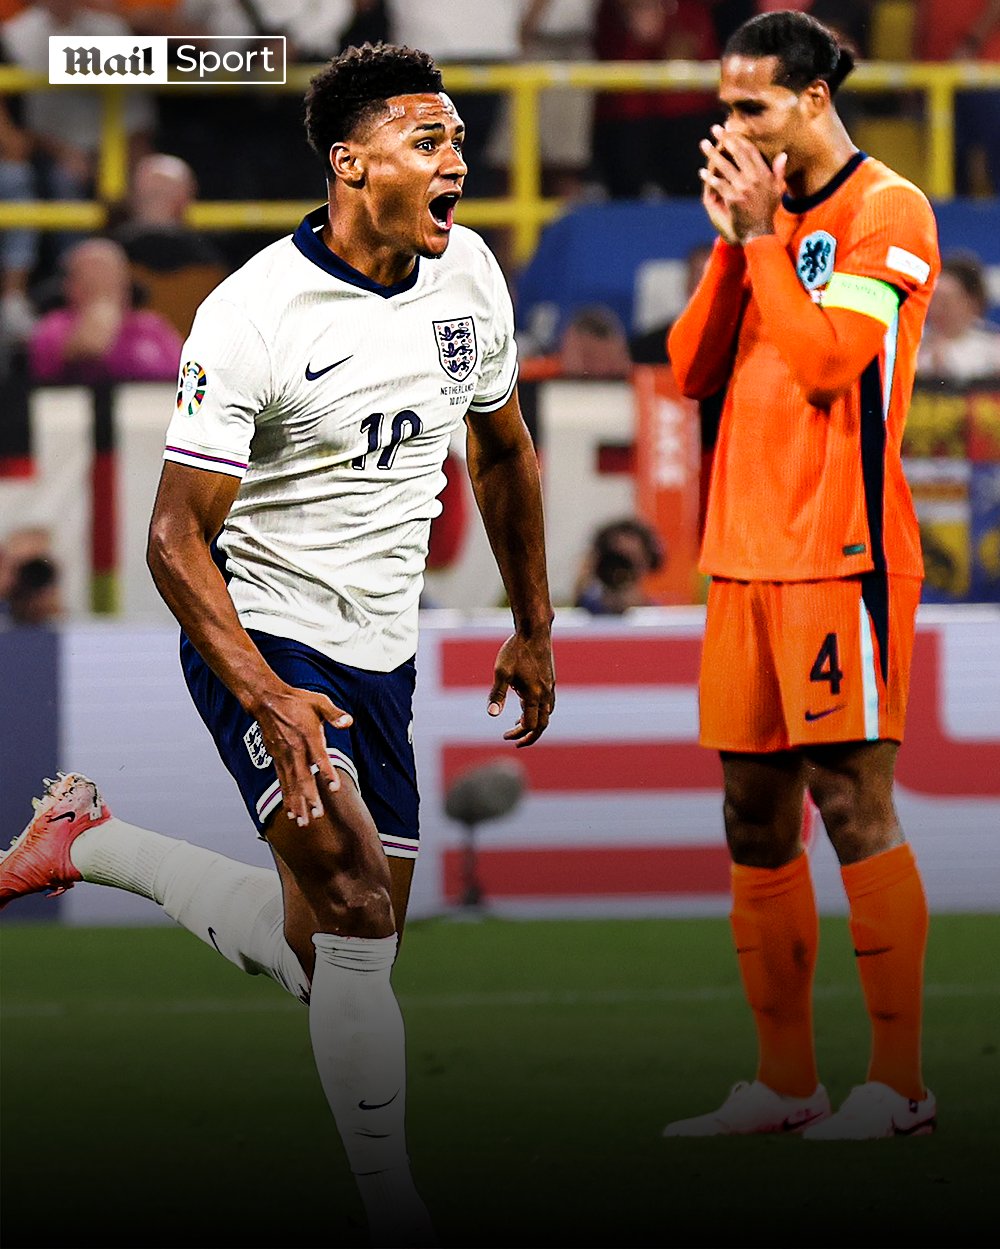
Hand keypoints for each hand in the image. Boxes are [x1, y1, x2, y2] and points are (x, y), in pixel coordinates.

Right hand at [250, 683, 352, 826]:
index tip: (334, 787)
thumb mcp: (319, 702)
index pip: (319, 757)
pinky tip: (290, 810)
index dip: (327, 773)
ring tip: (302, 821)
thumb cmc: (296, 701)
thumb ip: (334, 714)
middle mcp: (295, 749)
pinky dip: (286, 797)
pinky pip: (282, 782)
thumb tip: (348, 722)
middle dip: (310, 798)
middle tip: (316, 815)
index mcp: (309, 735)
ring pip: (291, 784)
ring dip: (297, 804)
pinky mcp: (277, 760)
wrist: (268, 701)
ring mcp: (284, 756)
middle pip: (303, 777)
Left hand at [487, 631, 555, 747]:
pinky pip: (548, 703)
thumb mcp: (501, 672)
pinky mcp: (550, 679)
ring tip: (518, 724)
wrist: (534, 631)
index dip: (518, 735)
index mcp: (534, 695)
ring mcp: (550, 687)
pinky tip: (526, 702)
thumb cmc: (515, 650)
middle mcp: (546, 694)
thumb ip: (497, 695)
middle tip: (515, 741)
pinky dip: (538, 710)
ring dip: (534, 723)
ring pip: (547, 714)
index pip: (531, 725)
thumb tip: (492, 715)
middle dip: (529, 736)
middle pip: (542, 724)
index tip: (505, 736)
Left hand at [700, 127, 785, 243]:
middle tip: (714, 129)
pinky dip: (710, 178)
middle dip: (725, 139)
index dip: (739, 138)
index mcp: (764, 174)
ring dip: (713, 155)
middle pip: (737, 153)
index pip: (750, 150)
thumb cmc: (767, 211)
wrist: (759, 232)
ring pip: (726, 167)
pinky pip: (719, 185)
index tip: (730, 129)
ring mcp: (744, 188)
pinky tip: (702, 172)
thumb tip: (783, 155)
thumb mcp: (777, 190)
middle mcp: (755, 178)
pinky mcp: (734, 199)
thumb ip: (778, 172)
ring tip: (703, 144)